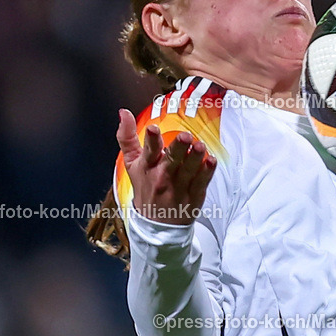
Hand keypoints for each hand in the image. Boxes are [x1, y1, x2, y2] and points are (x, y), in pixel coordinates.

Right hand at [116, 108, 216, 225]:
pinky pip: (201, 182)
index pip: (148, 152)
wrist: (155, 224)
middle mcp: (162, 177)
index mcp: (146, 167)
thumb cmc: (145, 187)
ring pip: (189, 170)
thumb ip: (127, 138)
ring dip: (195, 158)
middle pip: (171, 160)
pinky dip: (207, 172)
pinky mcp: (194, 195)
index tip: (153, 129)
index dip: (151, 140)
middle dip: (178, 148)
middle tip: (185, 137)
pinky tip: (211, 161)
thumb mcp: (131, 164)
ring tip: (200, 146)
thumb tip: (124, 112)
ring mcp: (179, 187)